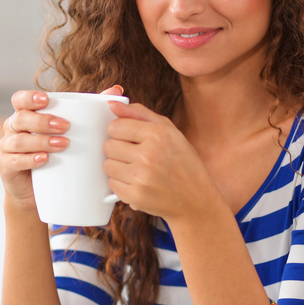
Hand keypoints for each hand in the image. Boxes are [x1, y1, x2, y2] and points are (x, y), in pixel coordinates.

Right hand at [0, 86, 123, 211]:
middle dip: (42, 121)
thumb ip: (91, 110)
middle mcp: (13, 129)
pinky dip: (29, 159)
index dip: (29, 97)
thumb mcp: (73, 132)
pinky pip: (13, 161)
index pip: (19, 99)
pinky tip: (44, 160)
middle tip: (65, 126)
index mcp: (26, 115)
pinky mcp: (6, 167)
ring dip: (40, 141)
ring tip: (62, 145)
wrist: (40, 192)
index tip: (46, 100)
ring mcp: (7, 148)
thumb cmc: (58, 156)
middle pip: (20, 118)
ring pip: (18, 140)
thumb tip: (117, 90)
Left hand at [103, 101, 214, 221]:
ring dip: (118, 167)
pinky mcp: (136, 196)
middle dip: (118, 150)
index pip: (115, 126)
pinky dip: (122, 184)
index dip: (120, 132)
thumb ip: (140, 114)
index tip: (130, 138)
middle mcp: (149, 155)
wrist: (196, 199)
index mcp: (158, 134)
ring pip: (107, 165)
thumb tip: (112, 104)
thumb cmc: (183, 163)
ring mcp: (141, 177)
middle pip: (108, 145)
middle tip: (135, 156)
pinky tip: (138, 183)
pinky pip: (112, 184)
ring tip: (137, 169)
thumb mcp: (169, 131)